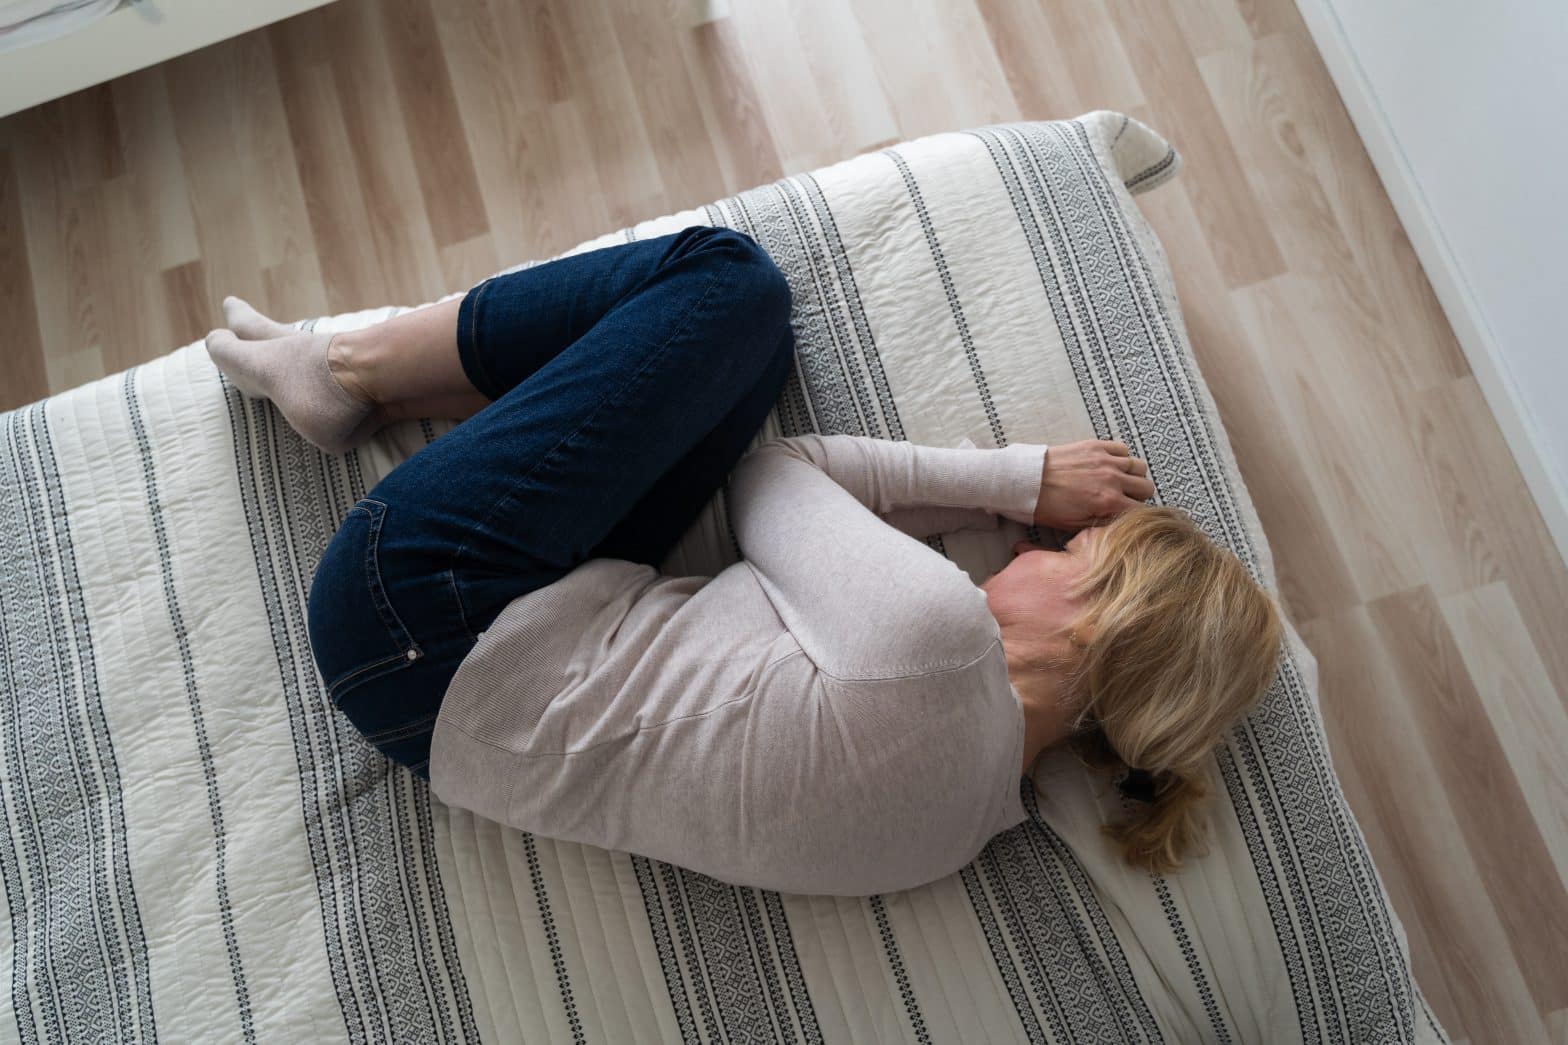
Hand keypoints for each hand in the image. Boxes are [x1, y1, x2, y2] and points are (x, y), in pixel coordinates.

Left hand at [1033, 440, 1154, 529]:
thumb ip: (1102, 524)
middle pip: (1147, 487)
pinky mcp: (1096, 446)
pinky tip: (1110, 465)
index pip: (1141, 510)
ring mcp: (1106, 460)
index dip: (1136, 515)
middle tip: (1124, 498)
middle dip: (1139, 495)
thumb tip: (1120, 522)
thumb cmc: (1047, 506)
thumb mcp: (1074, 526)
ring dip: (1133, 476)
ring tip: (1119, 481)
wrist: (1027, 480)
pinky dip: (1122, 457)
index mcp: (1108, 502)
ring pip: (1139, 466)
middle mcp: (1112, 479)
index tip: (1127, 515)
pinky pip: (1123, 449)